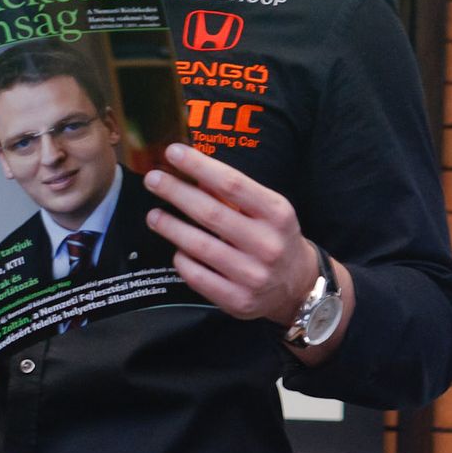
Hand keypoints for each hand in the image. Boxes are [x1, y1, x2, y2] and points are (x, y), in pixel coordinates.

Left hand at [143, 145, 354, 362]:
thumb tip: (194, 174)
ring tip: (154, 215)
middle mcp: (267, 244)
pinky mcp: (238, 300)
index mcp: (277, 214)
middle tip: (153, 180)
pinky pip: (198, 276)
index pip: (233, 184)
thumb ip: (235, 194)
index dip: (199, 166)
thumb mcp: (268, 210)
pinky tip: (176, 249)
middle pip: (211, 213)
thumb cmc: (276, 237)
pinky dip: (182, 259)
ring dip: (171, 227)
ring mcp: (253, 275)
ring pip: (200, 247)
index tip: (173, 152)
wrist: (298, 285)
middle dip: (176, 193)